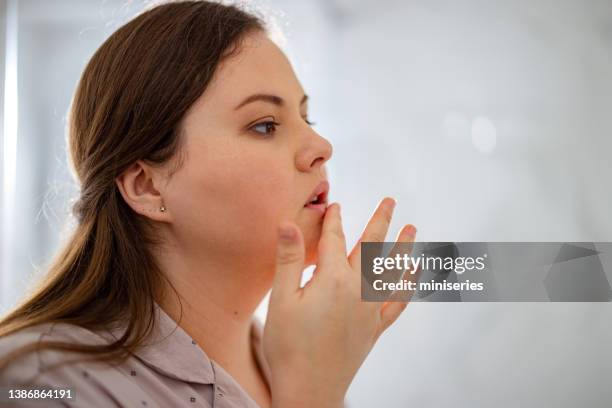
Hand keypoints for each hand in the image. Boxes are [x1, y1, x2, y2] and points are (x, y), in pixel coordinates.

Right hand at [264, 198, 416, 407]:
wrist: (310, 390)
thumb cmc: (289, 347)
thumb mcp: (281, 300)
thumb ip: (289, 259)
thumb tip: (288, 223)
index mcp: (332, 280)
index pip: (334, 240)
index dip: (334, 220)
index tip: (335, 204)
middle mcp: (357, 291)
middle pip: (371, 248)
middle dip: (381, 221)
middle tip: (391, 201)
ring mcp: (369, 311)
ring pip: (392, 271)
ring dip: (403, 248)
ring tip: (413, 229)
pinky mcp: (374, 329)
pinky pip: (398, 302)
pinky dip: (409, 286)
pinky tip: (415, 275)